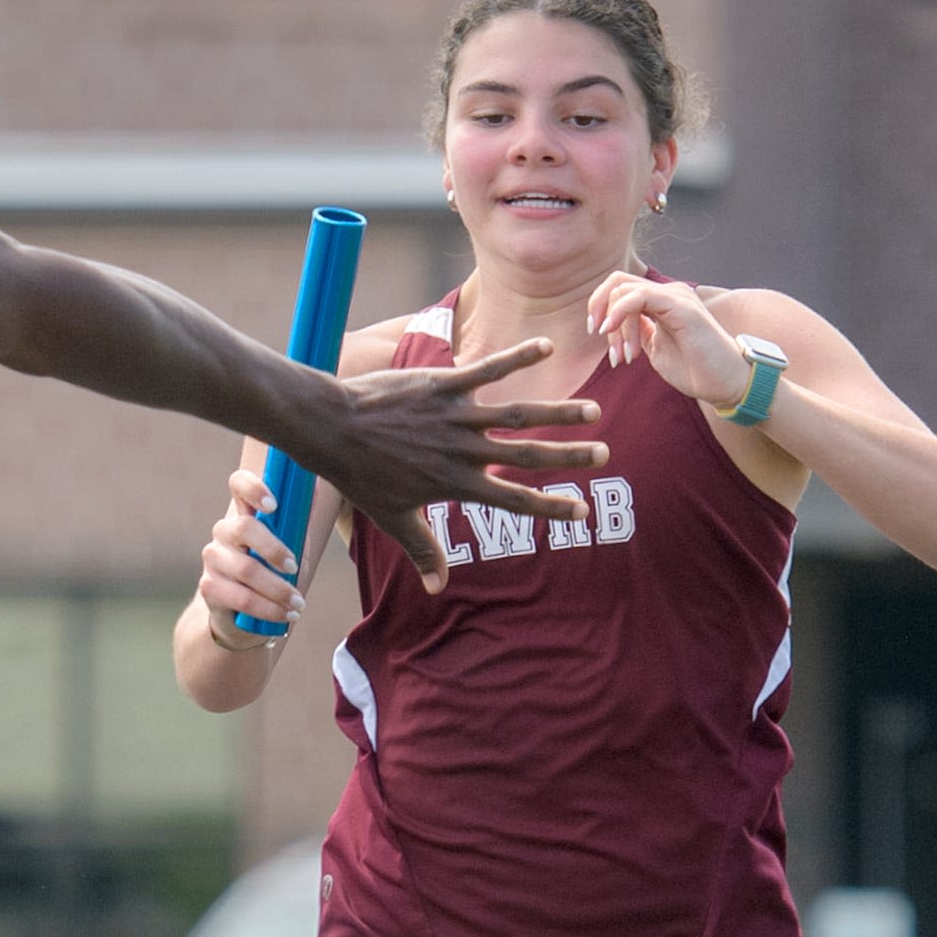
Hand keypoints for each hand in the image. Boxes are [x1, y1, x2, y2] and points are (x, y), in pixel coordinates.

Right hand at [197, 471, 300, 642]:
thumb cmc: (273, 573)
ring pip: (246, 569)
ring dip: (278, 588)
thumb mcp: (290, 546)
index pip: (239, 484)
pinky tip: (286, 615)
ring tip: (298, 602)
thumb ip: (299, 524)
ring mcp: (213, 559)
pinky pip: (242, 598)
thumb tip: (326, 489)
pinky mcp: (209, 588)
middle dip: (274, 549)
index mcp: (244, 513)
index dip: (253, 488)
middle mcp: (224, 532)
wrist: (244, 616)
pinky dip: (269, 609)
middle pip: (243, 528)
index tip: (274, 505)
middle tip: (295, 567)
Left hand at [304, 342, 606, 588]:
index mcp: (456, 485)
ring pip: (516, 413)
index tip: (582, 512)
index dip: (550, 507)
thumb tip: (437, 588)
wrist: (333, 429)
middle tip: (604, 455)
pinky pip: (487, 369)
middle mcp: (463, 451)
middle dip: (568, 456)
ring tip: (593, 410)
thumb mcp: (393, 519)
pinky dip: (517, 357)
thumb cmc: (361, 476)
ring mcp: (455, 416)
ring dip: (557, 411)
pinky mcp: (443, 385)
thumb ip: (423, 550)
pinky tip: (547, 348)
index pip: (513, 500)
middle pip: (526, 455)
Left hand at [586, 272, 750, 409]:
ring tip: (625, 357)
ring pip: (624, 290)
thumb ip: (638, 330)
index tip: (599, 336)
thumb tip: (615, 322)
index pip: (620, 287)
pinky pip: (640, 297)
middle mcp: (669, 292)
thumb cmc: (694, 368)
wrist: (723, 382)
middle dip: (601, 313)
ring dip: (614, 326)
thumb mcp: (655, 348)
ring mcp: (676, 296)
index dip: (601, 308)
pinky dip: (621, 315)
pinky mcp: (681, 306)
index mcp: (662, 301)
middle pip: (617, 282)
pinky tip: (620, 338)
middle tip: (608, 347)